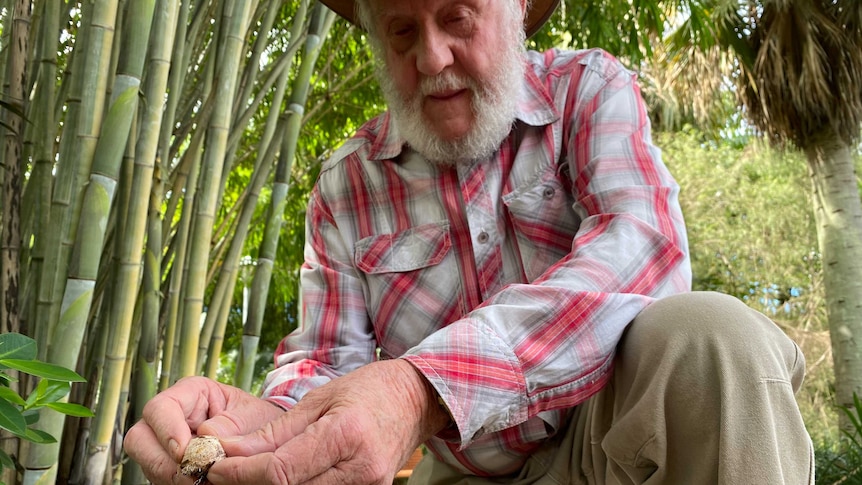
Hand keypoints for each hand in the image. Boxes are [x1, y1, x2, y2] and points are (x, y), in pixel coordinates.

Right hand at [123, 376, 284, 483]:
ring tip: (203, 482)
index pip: (160, 408)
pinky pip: (160, 479)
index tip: (184, 452)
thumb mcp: (252, 416)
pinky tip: (202, 484)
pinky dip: (177, 484)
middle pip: (139, 438)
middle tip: (191, 475)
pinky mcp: (168, 466)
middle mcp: (170, 418)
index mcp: (190, 393)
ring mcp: (164, 444)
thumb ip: (233, 423)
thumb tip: (207, 435)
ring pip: (148, 463)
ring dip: (171, 477)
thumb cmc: (258, 421)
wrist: (266, 439)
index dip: (166, 430)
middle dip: (162, 461)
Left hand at [207, 359, 450, 483]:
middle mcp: (360, 470)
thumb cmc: (369, 390)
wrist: (416, 400)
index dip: (240, 474)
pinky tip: (277, 479)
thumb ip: (275, 432)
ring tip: (246, 474)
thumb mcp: (319, 400)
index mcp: (346, 436)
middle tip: (220, 472)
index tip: (213, 465)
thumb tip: (229, 452)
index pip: (281, 471)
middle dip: (248, 484)